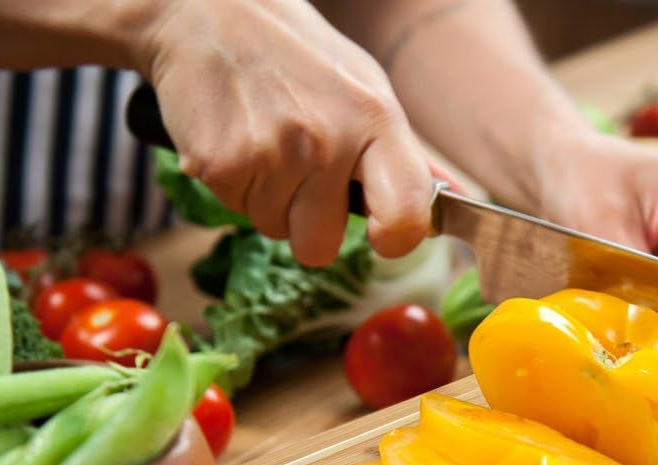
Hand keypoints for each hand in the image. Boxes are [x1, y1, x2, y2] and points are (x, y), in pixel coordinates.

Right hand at [133, 0, 434, 263]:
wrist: (206, 10)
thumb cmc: (295, 54)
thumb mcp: (365, 87)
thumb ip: (404, 152)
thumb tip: (451, 199)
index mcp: (375, 120)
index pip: (406, 214)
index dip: (395, 238)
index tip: (381, 233)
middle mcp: (327, 141)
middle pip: (320, 248)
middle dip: (307, 225)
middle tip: (299, 177)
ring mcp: (271, 155)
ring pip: (274, 230)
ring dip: (268, 199)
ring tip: (264, 142)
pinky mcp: (221, 165)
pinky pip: (234, 209)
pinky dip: (234, 184)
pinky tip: (236, 137)